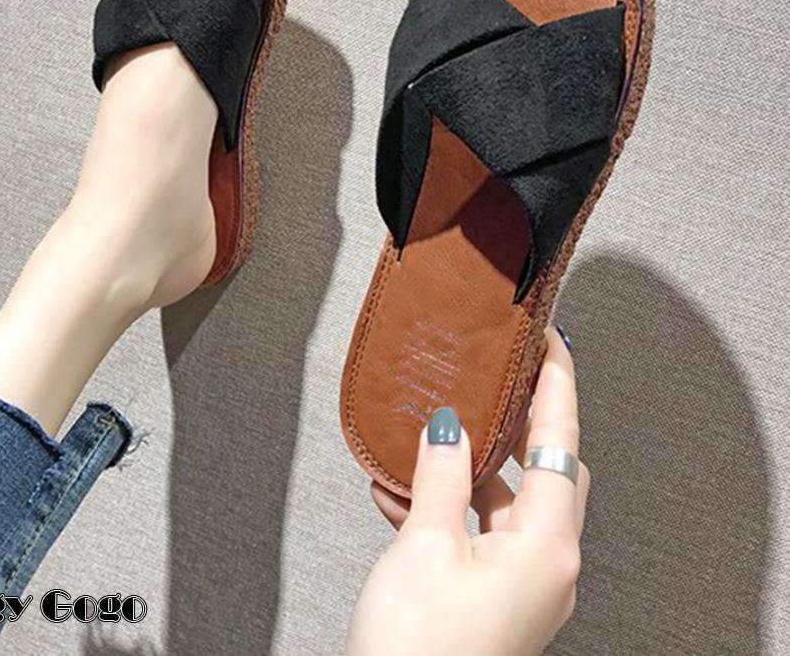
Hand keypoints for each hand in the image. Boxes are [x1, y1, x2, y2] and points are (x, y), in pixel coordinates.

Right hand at [346, 327, 588, 655]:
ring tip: (429, 438)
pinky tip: (404, 493)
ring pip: (508, 502)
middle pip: (546, 470)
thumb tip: (448, 429)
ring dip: (470, 470)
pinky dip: (451, 508)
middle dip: (518, 424)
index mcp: (547, 546)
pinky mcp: (496, 598)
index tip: (548, 341)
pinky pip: (481, 533)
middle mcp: (548, 565)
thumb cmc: (421, 654)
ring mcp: (524, 584)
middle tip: (493, 382)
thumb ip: (442, 478)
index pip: (561, 441)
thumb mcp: (425, 547)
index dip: (555, 383)